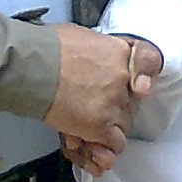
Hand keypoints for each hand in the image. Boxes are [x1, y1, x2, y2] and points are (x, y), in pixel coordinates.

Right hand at [43, 26, 137, 149]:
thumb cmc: (48, 48)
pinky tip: (95, 140)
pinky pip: (116, 143)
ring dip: (109, 125)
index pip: (149, 61)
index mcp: (118, 50)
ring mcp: (113, 101)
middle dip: (116, 104)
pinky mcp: (101, 124)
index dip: (144, 75)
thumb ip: (100, 50)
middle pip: (131, 99)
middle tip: (95, 104)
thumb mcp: (82, 36)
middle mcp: (122, 76)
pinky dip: (107, 145)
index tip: (138, 84)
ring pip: (125, 122)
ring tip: (89, 122)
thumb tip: (97, 57)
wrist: (32, 66)